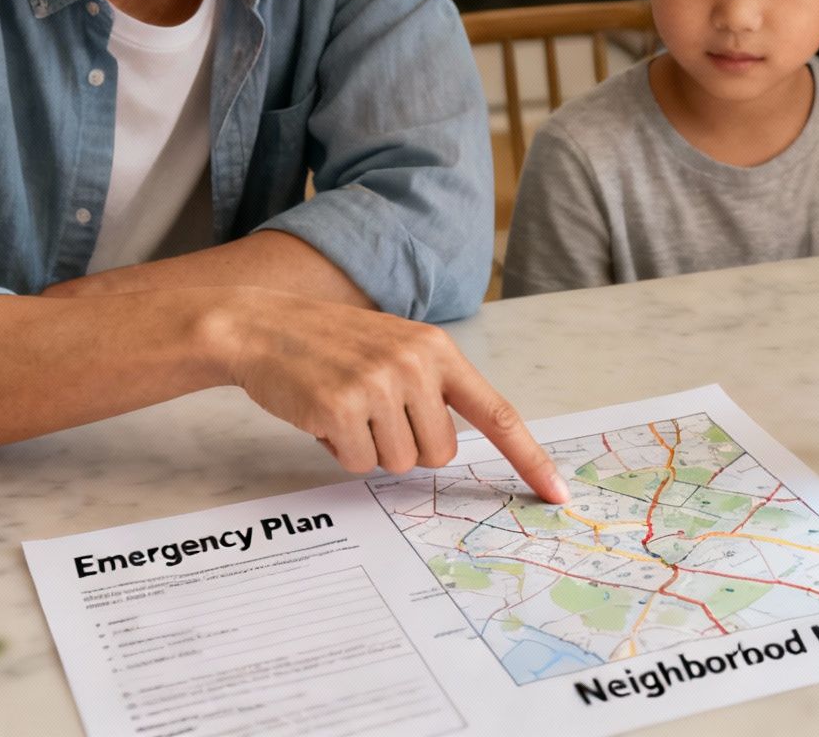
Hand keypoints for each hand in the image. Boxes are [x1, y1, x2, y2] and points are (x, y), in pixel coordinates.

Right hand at [206, 290, 568, 502]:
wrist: (262, 326)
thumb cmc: (331, 346)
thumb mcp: (395, 348)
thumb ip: (432, 388)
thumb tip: (448, 450)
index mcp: (438, 351)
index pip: (498, 413)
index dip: (530, 457)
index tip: (557, 492)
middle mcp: (416, 365)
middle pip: (439, 454)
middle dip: (407, 448)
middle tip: (372, 415)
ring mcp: (379, 386)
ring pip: (399, 464)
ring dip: (369, 449)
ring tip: (344, 408)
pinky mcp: (341, 408)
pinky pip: (357, 463)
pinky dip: (338, 451)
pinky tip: (321, 414)